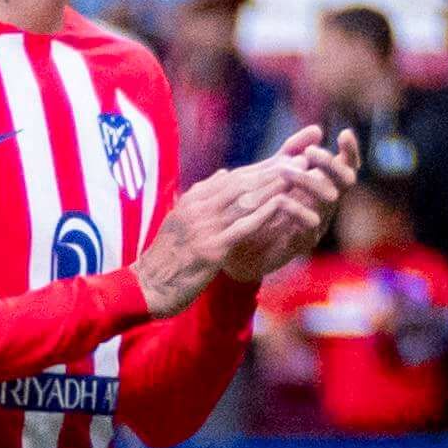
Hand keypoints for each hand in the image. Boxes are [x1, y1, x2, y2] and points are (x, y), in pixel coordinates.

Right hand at [133, 133, 349, 312]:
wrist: (145, 288)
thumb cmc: (164, 259)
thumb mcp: (179, 221)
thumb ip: (201, 197)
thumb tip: (222, 173)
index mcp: (191, 201)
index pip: (232, 178)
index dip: (261, 168)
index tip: (286, 158)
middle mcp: (197, 209)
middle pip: (242, 183)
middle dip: (274, 170)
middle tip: (302, 159)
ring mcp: (203, 228)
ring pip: (245, 200)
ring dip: (275, 186)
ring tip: (299, 175)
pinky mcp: (210, 250)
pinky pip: (242, 227)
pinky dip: (263, 214)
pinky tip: (282, 205)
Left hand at [207, 128, 357, 286]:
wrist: (238, 249)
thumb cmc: (261, 208)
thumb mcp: (275, 175)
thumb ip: (292, 153)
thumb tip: (316, 130)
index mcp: (323, 187)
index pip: (347, 166)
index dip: (351, 151)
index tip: (344, 133)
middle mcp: (326, 204)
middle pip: (346, 180)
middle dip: (330, 164)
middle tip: (309, 153)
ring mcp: (318, 223)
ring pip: (329, 199)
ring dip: (309, 181)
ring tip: (284, 171)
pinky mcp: (302, 242)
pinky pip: (310, 224)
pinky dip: (296, 210)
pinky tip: (280, 199)